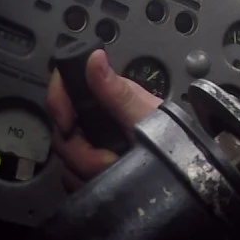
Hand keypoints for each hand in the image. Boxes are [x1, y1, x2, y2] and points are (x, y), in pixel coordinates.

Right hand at [47, 49, 161, 189]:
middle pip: (62, 130)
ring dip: (85, 170)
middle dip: (81, 151)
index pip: (66, 87)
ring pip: (66, 157)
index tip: (68, 124)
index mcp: (107, 97)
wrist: (180, 170)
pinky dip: (84, 182)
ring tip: (114, 170)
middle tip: (107, 159)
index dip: (59, 102)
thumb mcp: (146, 116)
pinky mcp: (91, 167)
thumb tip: (95, 57)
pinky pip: (71, 177)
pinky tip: (103, 181)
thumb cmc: (170, 136)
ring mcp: (92, 143)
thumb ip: (118, 92)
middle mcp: (96, 118)